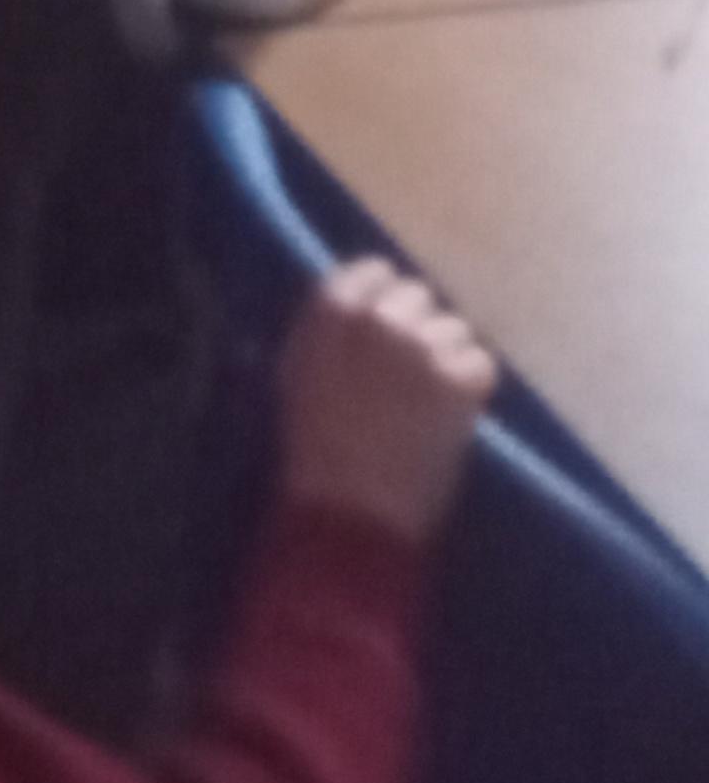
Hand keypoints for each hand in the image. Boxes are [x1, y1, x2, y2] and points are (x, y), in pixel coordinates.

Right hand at [278, 255, 495, 544]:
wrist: (352, 510)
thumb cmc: (314, 447)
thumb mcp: (301, 372)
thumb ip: (327, 330)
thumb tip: (360, 307)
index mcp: (330, 312)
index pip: (371, 272)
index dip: (382, 295)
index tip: (386, 323)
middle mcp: (379, 317)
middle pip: (417, 296)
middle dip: (416, 328)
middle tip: (409, 370)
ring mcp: (423, 347)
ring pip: (454, 329)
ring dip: (447, 357)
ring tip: (431, 398)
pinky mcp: (461, 380)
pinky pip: (481, 363)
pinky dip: (472, 385)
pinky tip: (453, 412)